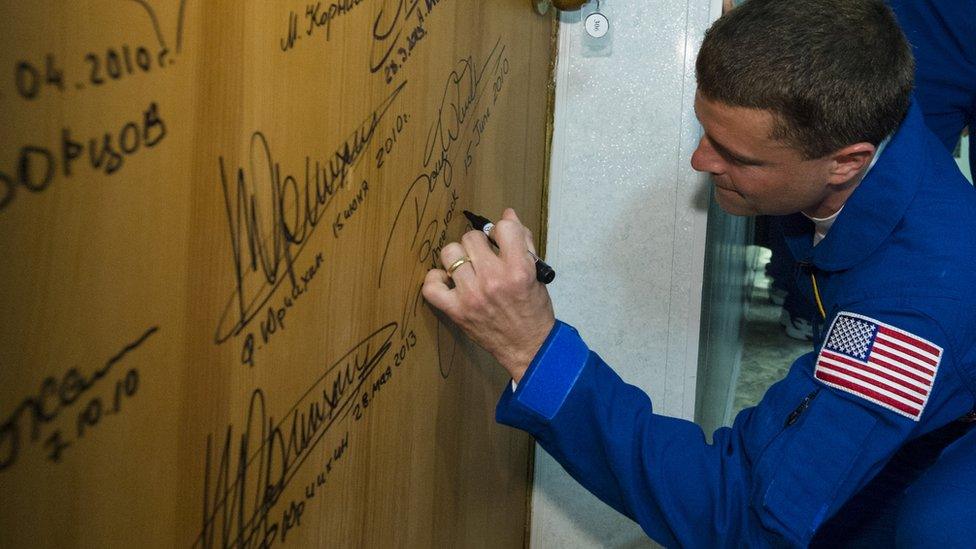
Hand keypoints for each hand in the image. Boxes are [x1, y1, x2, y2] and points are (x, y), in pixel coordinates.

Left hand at [422, 208, 554, 382]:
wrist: (529, 347)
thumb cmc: (533, 309)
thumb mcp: (536, 273)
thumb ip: (523, 242)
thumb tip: (507, 215)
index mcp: (519, 269)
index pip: (503, 228)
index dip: (501, 231)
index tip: (500, 240)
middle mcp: (494, 280)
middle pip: (470, 237)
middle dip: (478, 244)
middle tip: (484, 257)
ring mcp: (472, 296)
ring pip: (450, 254)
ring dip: (458, 258)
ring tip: (467, 268)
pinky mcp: (457, 311)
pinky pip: (431, 286)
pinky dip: (436, 280)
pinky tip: (449, 281)